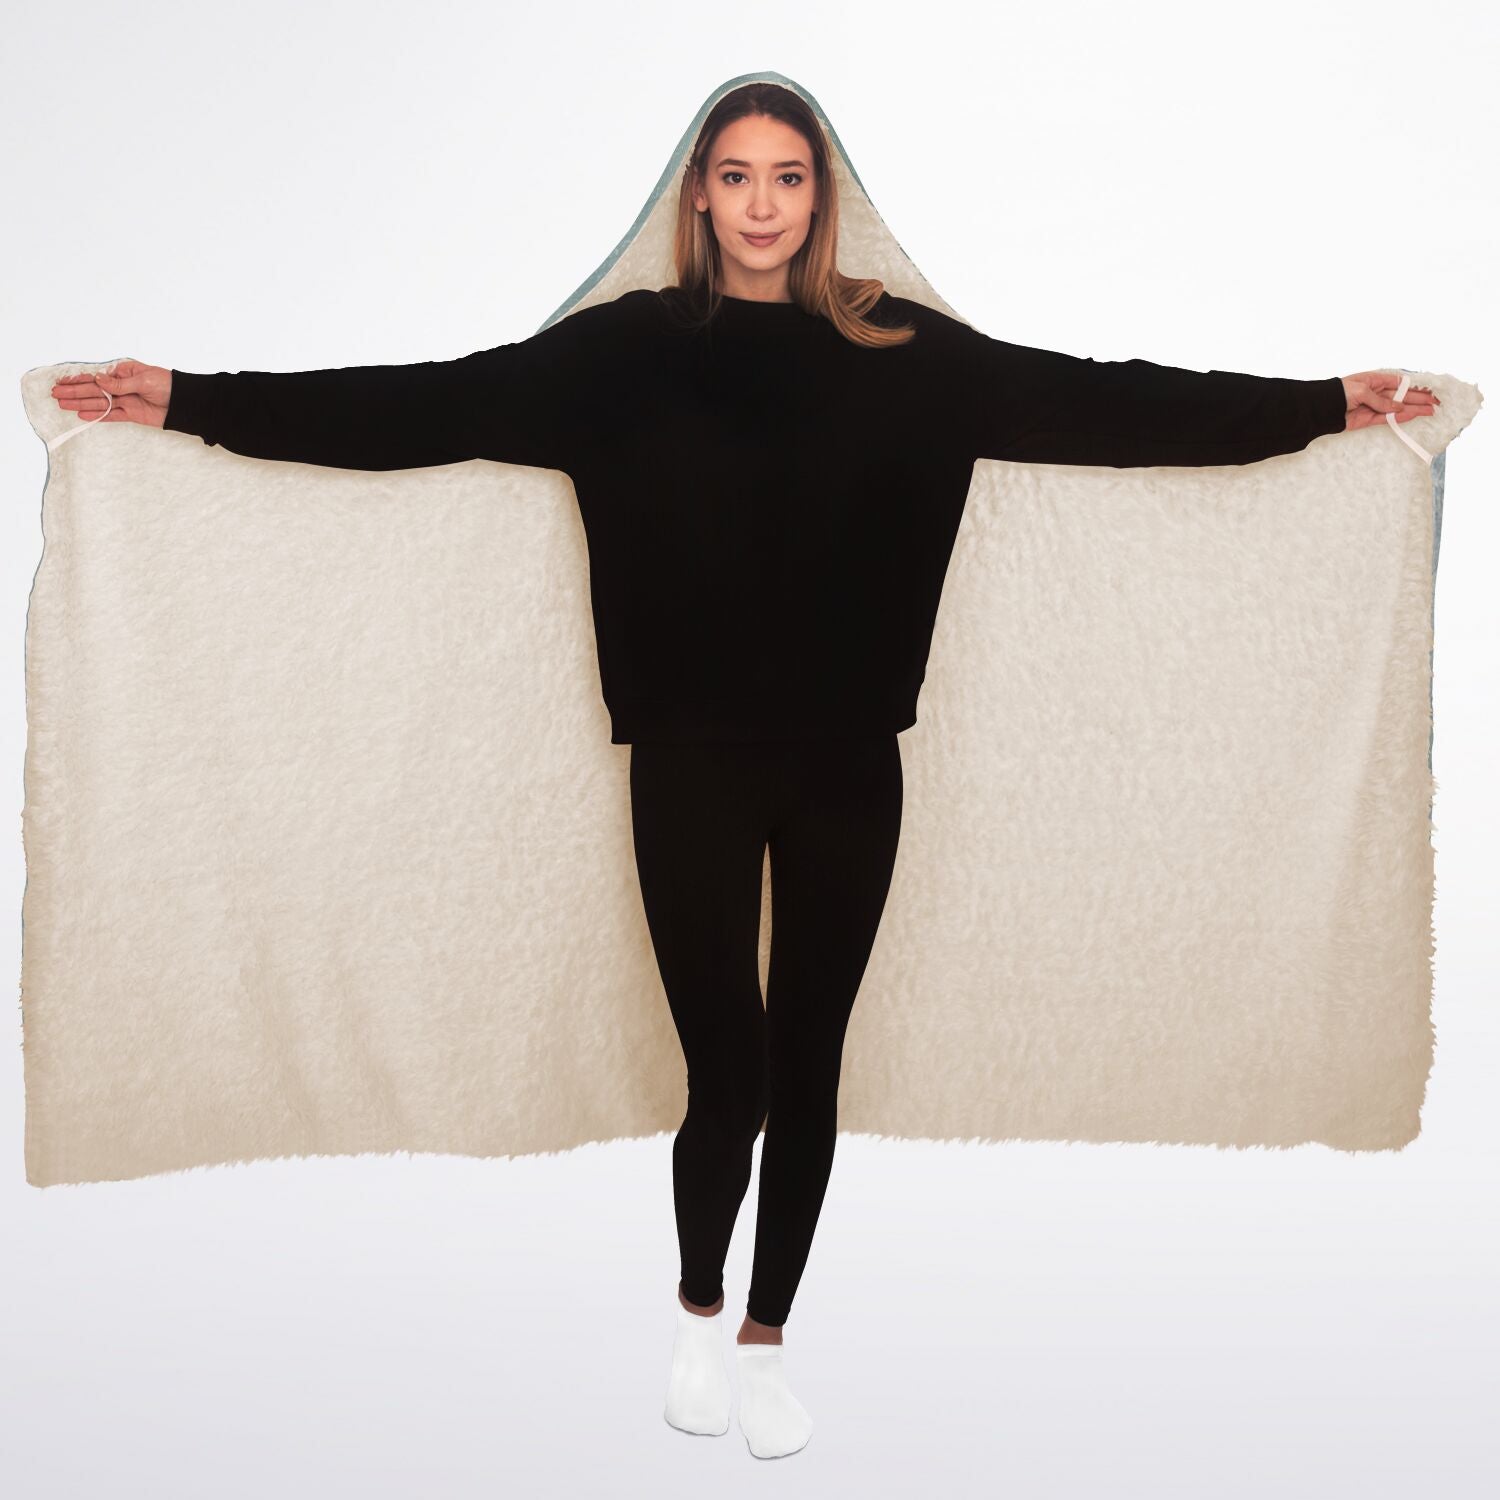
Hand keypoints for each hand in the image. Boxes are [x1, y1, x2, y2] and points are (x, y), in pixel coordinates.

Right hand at [51, 359, 171, 428]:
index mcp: (123, 372)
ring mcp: (125, 400)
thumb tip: (98, 379)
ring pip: (99, 403)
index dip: (78, 380)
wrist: (185, 403)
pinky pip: (111, 415)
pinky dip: (97, 415)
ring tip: (63, 405)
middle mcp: (121, 386)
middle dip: (74, 392)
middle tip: (55, 395)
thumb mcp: (144, 380)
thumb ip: (120, 383)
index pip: (96, 376)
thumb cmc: (168, 385)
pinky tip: (83, 415)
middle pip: (93, 390)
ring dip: (81, 404)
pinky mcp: (131, 414)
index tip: (62, 382)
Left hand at [1340, 371, 1438, 431]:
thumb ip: (1381, 400)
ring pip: (1398, 408)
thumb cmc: (1338, 392)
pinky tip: (1413, 416)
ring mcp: (1373, 406)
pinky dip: (1400, 418)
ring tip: (1430, 411)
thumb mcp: (1362, 390)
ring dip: (1414, 410)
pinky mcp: (1368, 419)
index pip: (1399, 383)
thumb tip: (1398, 407)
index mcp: (1375, 380)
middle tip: (1435, 403)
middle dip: (1418, 399)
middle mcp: (1376, 392)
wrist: (1321, 408)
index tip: (1428, 391)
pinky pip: (1387, 418)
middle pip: (1402, 396)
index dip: (1414, 387)